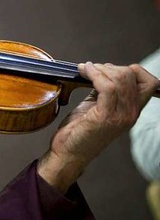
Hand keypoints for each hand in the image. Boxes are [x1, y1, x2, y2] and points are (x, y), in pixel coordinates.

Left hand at [37, 62, 158, 192]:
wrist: (69, 152)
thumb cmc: (80, 130)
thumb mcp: (97, 105)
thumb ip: (105, 90)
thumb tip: (103, 70)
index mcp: (132, 110)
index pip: (150, 83)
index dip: (133, 70)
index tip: (110, 69)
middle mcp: (131, 113)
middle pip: (132, 76)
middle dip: (109, 67)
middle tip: (92, 69)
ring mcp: (120, 116)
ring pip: (121, 79)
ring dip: (99, 69)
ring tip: (85, 69)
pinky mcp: (106, 117)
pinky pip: (107, 87)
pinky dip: (94, 74)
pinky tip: (84, 72)